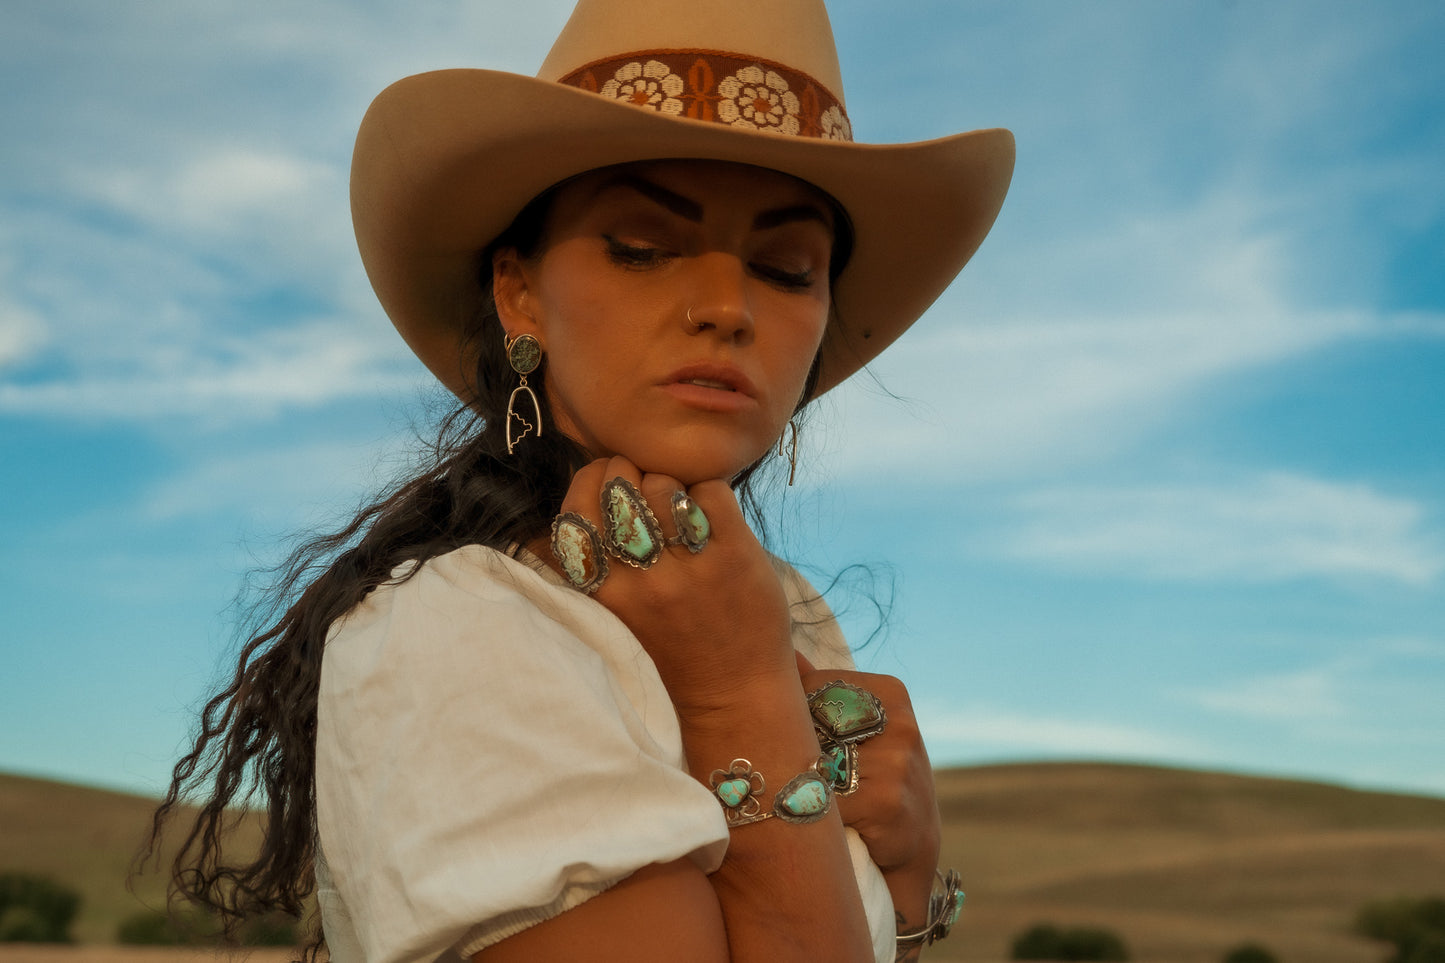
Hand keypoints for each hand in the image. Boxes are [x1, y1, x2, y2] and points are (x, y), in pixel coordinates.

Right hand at [549, 456, 798, 715]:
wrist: (734, 694)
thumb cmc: (670, 646)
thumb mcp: (616, 610)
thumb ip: (597, 561)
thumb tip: (587, 493)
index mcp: (605, 592)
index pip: (577, 507)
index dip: (591, 479)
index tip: (607, 481)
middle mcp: (642, 580)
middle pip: (619, 483)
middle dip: (631, 472)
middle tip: (646, 487)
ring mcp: (690, 567)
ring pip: (664, 483)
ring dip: (672, 486)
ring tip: (681, 510)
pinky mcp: (735, 556)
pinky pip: (711, 490)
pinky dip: (711, 495)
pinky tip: (714, 520)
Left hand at [796, 654, 941, 910]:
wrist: (912, 844)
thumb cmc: (873, 777)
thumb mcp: (857, 728)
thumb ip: (822, 690)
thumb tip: (786, 649)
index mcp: (889, 693)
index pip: (813, 686)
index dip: (789, 715)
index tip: (790, 739)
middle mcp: (900, 722)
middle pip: (811, 723)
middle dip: (791, 750)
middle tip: (788, 773)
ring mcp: (898, 762)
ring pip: (812, 764)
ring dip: (797, 786)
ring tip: (805, 799)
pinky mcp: (889, 803)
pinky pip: (824, 802)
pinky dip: (813, 814)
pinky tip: (825, 823)